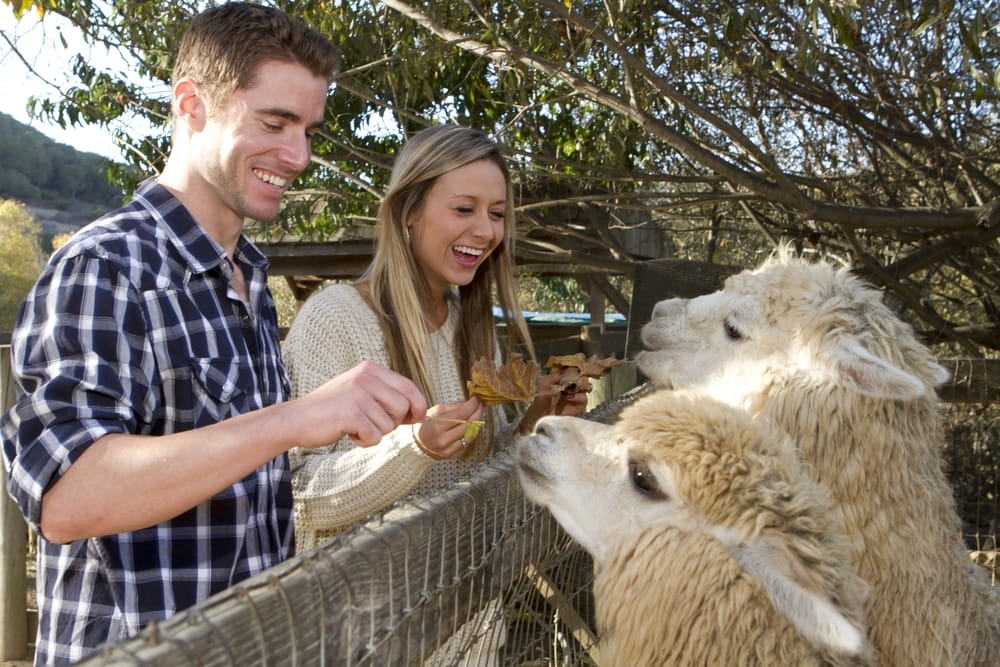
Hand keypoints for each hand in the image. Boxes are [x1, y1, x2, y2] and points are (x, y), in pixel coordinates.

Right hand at [292, 360, 427, 447]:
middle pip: (403, 408)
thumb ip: (386, 395)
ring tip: (354, 427)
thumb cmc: (331, 409)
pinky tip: (348, 433)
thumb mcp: (359, 391)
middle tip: (370, 424)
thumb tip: (420, 412)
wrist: (296, 419)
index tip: (417, 418)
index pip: (409, 387)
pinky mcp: (352, 414)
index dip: (418, 405)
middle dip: (393, 423)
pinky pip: (375, 437)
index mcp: (370, 369)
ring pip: (390, 425)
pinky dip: (364, 441)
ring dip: (375, 433)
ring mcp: (358, 395)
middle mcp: (366, 377)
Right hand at [412, 397, 483, 459]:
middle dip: (477, 413)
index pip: (461, 414)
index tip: (477, 399)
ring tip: (477, 414)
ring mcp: (449, 450)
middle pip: (469, 425)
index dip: (472, 406)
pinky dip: (471, 433)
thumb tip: (470, 403)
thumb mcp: (436, 411)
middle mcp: (444, 440)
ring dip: (477, 423)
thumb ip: (454, 407)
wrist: (419, 443)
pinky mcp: (454, 456)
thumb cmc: (427, 425)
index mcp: (437, 427)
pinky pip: (468, 443)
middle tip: (481, 405)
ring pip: (471, 435)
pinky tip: (471, 426)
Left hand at [518, 368, 590, 433]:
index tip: (580, 360)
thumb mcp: (545, 383)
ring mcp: (575, 396)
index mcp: (563, 381)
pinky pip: (584, 398)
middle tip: (578, 373)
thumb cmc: (541, 399)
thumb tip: (568, 368)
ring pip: (584, 387)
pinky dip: (579, 396)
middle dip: (580, 375)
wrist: (540, 416)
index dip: (576, 367)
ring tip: (571, 388)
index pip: (573, 371)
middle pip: (581, 377)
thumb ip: (556, 375)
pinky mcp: (578, 406)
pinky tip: (570, 397)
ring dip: (579, 385)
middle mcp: (571, 387)